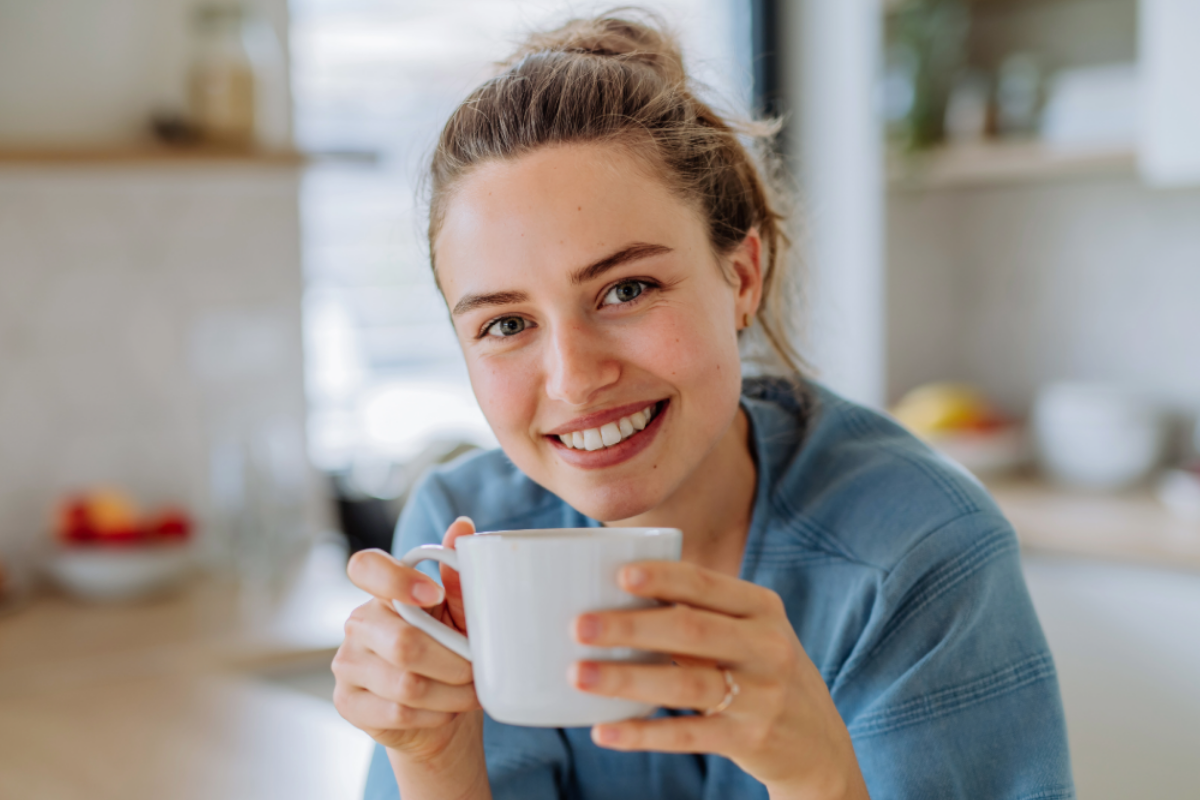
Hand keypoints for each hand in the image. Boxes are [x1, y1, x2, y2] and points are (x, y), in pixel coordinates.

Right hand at [332, 518, 482, 761]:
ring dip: (451, 693)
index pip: (366, 567)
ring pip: (406, 684)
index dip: (396, 578)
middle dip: (454, 662)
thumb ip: (460, 575)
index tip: (434, 593)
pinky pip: (398, 712)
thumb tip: (463, 526)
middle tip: (478, 670)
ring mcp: (347, 664)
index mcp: (383, 592)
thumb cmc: (447, 651)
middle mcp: (358, 623)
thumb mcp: (459, 613)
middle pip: (403, 643)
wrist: (437, 713)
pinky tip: (446, 711)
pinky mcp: (348, 702)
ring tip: (471, 693)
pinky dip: (435, 714)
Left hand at [568, 561, 869, 799]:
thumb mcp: (749, 632)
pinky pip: (688, 735)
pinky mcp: (750, 739)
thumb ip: (699, 612)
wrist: (817, 741)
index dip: (664, 578)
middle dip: (631, 626)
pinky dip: (643, 733)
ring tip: (578, 675)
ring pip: (685, 683)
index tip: (619, 574)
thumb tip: (612, 589)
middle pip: (691, 630)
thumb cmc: (760, 670)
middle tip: (579, 625)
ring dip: (627, 679)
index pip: (707, 585)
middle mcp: (767, 647)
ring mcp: (762, 695)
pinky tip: (604, 731)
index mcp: (761, 608)